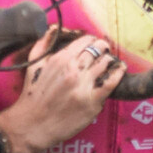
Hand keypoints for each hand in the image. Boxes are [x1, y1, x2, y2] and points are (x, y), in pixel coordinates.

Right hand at [0, 28, 126, 152]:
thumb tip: (54, 28)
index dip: (92, 40)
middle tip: (105, 50)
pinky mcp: (92, 101)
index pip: (85, 40)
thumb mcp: (33, 65)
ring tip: (111, 61)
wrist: (32, 124)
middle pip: (98, 49)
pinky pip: (111, 82)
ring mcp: (84, 85)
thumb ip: (44, 44)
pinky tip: (120, 70)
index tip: (94, 44)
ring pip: (106, 63)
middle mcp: (73, 70)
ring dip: (110, 59)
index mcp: (60, 59)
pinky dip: (118, 73)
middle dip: (103, 47)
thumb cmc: (32, 95)